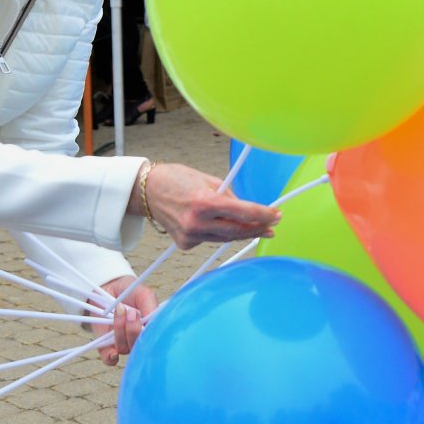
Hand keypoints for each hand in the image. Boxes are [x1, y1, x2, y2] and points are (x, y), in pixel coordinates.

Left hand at [89, 275, 156, 366]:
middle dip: (133, 330)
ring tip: (119, 310)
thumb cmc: (130, 292)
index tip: (140, 315)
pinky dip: (111, 357)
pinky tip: (112, 352)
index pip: (153, 339)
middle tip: (131, 311)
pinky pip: (110, 359)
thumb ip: (151, 307)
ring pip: (124, 348)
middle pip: (139, 346)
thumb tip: (152, 323)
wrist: (108, 288)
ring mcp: (123, 343)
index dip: (148, 332)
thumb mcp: (144, 294)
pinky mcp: (106, 346)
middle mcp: (138, 339)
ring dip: (120, 331)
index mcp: (150, 329)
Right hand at [137, 162, 280, 248]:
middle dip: (258, 228)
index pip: (243, 212)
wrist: (146, 191)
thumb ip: (229, 196)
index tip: (277, 216)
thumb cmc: (176, 179)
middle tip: (272, 226)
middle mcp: (197, 222)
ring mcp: (190, 235)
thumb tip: (248, 209)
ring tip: (258, 228)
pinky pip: (211, 239)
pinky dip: (219, 233)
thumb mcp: (208, 180)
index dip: (263, 215)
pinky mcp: (185, 244)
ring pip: (226, 238)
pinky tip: (221, 225)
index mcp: (205, 202)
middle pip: (237, 231)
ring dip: (242, 233)